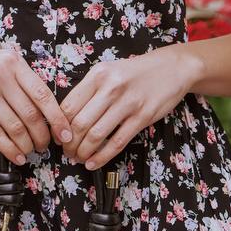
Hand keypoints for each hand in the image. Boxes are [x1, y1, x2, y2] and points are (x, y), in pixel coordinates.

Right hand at [0, 38, 73, 167]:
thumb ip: (26, 80)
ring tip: (31, 151)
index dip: (57, 118)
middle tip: (45, 145)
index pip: (43, 95)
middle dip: (42, 136)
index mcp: (15, 64)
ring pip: (14, 126)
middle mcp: (1, 76)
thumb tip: (51, 112)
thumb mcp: (7, 61)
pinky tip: (16, 156)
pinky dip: (8, 149)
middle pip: (30, 114)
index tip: (65, 134)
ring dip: (26, 145)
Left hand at [57, 44, 199, 170]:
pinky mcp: (143, 117)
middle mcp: (111, 87)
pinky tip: (93, 163)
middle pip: (79, 123)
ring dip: (83, 152)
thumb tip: (66, 117)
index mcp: (98, 75)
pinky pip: (117, 142)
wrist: (172, 68)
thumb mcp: (109, 71)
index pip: (69, 105)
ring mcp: (128, 103)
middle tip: (67, 152)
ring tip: (79, 158)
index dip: (59, 126)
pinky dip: (102, 156)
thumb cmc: (136, 72)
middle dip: (69, 144)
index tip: (58, 137)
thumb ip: (90, 90)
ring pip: (96, 135)